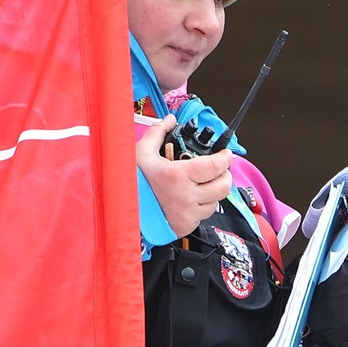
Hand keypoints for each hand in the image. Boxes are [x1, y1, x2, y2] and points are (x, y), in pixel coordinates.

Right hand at [137, 117, 233, 236]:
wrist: (121, 210)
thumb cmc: (131, 183)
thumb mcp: (141, 153)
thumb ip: (157, 133)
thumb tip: (170, 120)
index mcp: (178, 176)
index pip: (215, 166)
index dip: (225, 158)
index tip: (226, 154)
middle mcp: (187, 196)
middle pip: (223, 186)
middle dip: (224, 175)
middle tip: (218, 169)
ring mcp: (188, 214)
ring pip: (215, 202)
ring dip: (213, 191)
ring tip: (202, 184)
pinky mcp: (186, 226)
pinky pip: (204, 215)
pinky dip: (202, 206)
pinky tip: (191, 198)